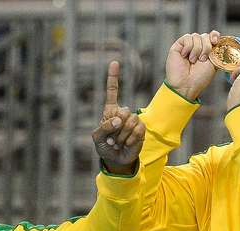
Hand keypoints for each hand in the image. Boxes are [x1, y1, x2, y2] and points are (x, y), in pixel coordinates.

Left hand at [93, 61, 145, 175]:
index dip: (113, 78)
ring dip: (122, 136)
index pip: (112, 92)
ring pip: (131, 121)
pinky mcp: (141, 129)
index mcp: (110, 111)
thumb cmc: (105, 146)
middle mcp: (123, 113)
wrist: (116, 159)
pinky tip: (126, 144)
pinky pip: (137, 130)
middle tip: (112, 138)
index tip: (114, 63)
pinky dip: (130, 140)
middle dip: (115, 127)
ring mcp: (133, 120)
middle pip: (122, 111)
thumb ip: (104, 127)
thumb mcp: (97, 138)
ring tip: (118, 141)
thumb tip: (119, 119)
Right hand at [165, 31, 221, 100]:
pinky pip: (187, 37)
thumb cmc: (200, 77)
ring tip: (192, 61)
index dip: (215, 36)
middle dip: (206, 47)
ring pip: (196, 36)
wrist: (186, 85)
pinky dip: (188, 46)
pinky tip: (185, 56)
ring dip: (196, 49)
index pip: (212, 35)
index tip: (215, 42)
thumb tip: (218, 39)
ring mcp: (187, 46)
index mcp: (206, 50)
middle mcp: (197, 47)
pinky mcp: (177, 46)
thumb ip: (217, 49)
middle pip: (205, 36)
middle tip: (202, 59)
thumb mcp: (214, 62)